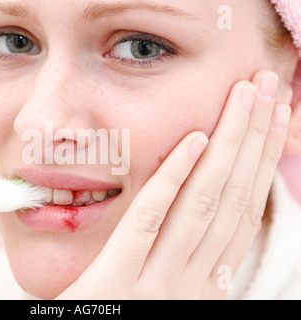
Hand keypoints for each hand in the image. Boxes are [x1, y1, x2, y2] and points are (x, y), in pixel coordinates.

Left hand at [57, 70, 289, 298]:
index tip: (276, 119)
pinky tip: (192, 141)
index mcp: (208, 283)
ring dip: (229, 146)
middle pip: (234, 198)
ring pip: (204, 205)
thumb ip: (184, 254)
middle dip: (256, 139)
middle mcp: (194, 284)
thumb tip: (207, 207)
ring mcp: (158, 285)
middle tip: (268, 86)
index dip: (265, 164)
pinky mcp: (116, 283)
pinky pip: (149, 223)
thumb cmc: (123, 314)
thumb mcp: (166, 288)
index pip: (246, 213)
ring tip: (245, 97)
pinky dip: (174, 180)